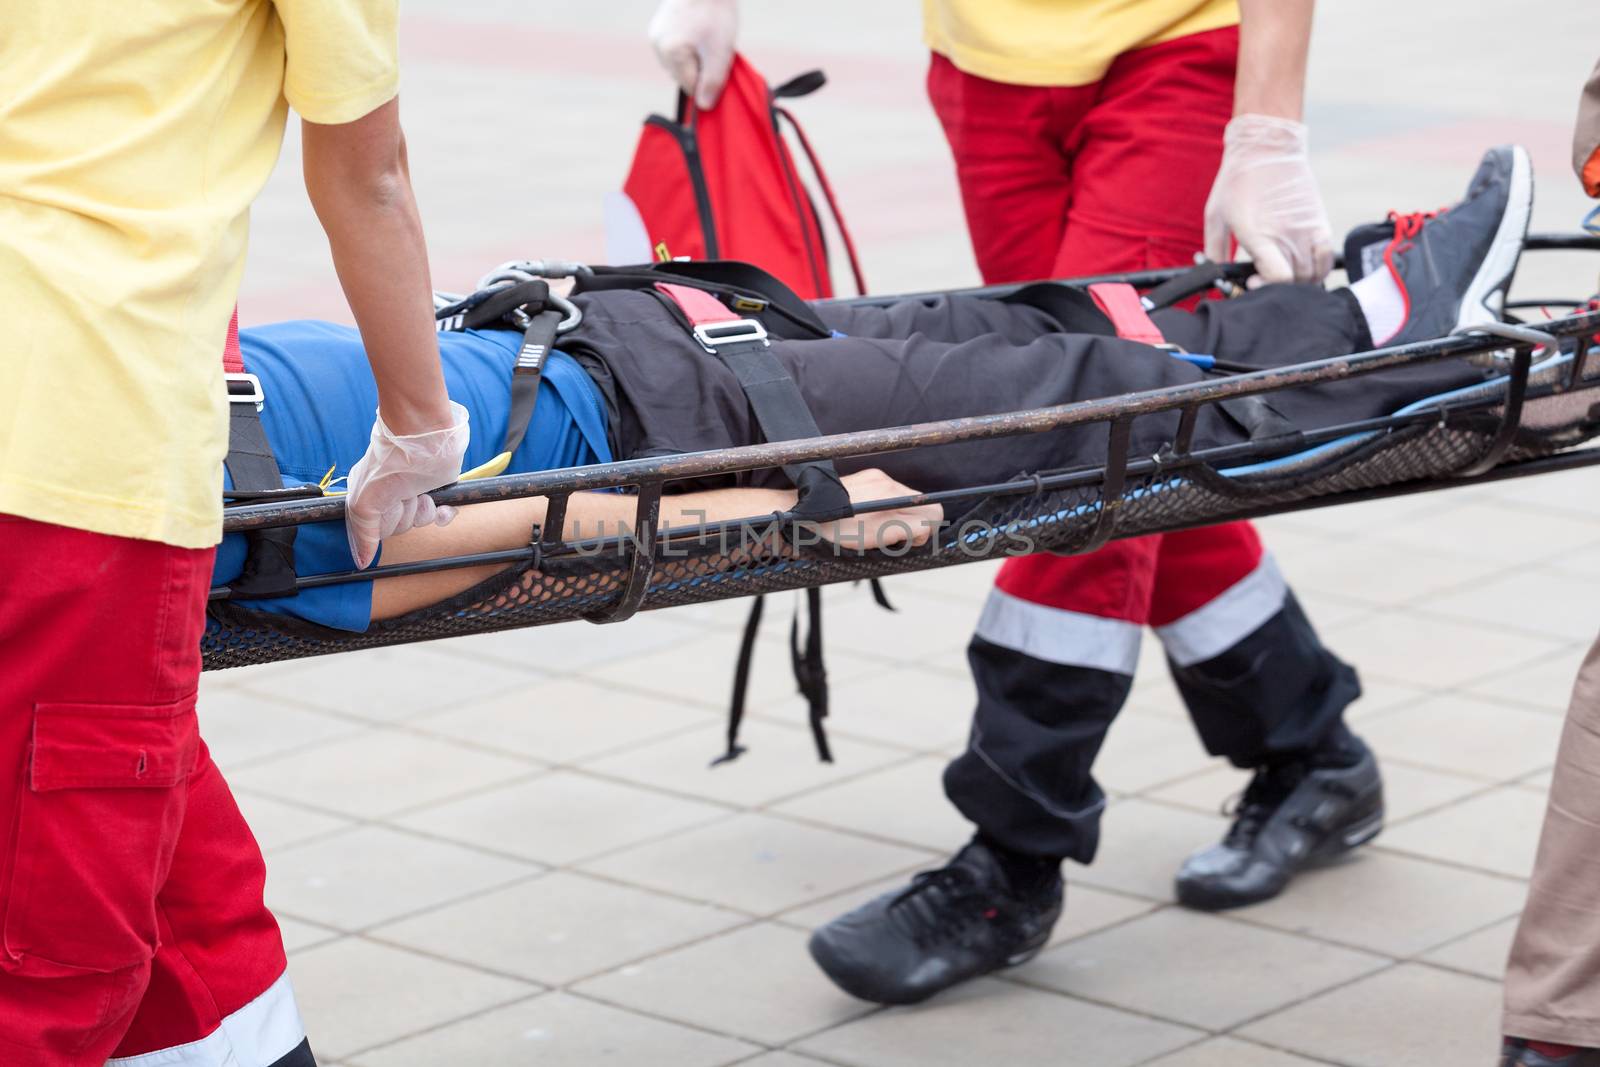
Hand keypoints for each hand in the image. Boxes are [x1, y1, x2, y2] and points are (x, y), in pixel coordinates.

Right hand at [345, 401, 469, 568]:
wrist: (423, 436)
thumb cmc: (389, 463)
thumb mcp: (365, 502)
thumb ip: (363, 534)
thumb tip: (361, 562)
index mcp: (367, 496)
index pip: (374, 531)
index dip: (382, 525)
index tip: (383, 512)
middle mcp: (390, 496)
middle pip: (398, 527)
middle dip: (403, 516)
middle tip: (401, 496)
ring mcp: (413, 492)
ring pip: (420, 521)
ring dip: (422, 510)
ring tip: (418, 490)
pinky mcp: (435, 489)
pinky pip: (441, 515)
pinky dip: (444, 513)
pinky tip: (444, 506)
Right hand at [648, 0, 737, 109]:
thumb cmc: (715, 12)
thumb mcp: (720, 51)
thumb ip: (713, 81)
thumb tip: (703, 107)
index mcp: (671, 53)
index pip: (690, 87)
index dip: (707, 79)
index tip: (717, 61)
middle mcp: (658, 46)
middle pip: (682, 75)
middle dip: (699, 67)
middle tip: (712, 45)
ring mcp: (655, 35)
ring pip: (677, 62)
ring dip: (693, 56)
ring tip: (705, 35)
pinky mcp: (657, 27)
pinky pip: (673, 48)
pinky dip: (686, 44)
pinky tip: (696, 31)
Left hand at [811, 469, 943, 551]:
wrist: (803, 513)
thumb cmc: (834, 532)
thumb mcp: (874, 538)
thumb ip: (908, 529)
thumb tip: (926, 527)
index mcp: (890, 498)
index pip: (932, 511)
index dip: (926, 531)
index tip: (909, 541)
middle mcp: (886, 483)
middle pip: (921, 504)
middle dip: (914, 523)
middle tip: (891, 538)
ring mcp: (876, 477)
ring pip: (907, 499)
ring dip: (900, 516)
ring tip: (876, 528)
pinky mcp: (868, 476)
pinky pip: (891, 493)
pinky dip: (888, 507)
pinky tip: (868, 517)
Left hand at [1204, 114, 1333, 285]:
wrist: (1266, 147)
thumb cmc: (1237, 181)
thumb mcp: (1215, 216)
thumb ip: (1213, 250)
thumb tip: (1212, 274)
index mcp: (1259, 234)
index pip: (1278, 277)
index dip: (1266, 288)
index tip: (1252, 282)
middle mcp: (1287, 234)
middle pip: (1295, 280)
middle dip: (1277, 287)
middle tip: (1263, 279)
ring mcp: (1307, 228)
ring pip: (1312, 273)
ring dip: (1297, 281)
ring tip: (1280, 274)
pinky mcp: (1320, 221)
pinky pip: (1327, 257)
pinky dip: (1319, 269)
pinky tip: (1303, 267)